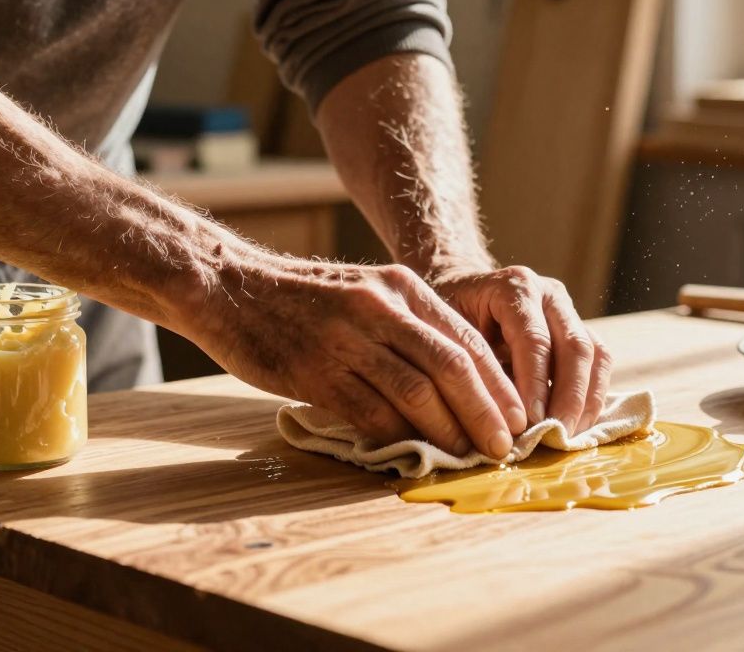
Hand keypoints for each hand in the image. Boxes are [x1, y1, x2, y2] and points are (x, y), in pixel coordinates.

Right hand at [177, 256, 526, 458]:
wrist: (226, 286)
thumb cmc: (300, 298)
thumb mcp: (364, 292)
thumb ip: (406, 327)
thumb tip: (456, 380)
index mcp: (400, 287)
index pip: (465, 340)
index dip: (497, 384)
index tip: (517, 418)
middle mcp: (380, 308)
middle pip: (452, 366)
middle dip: (486, 411)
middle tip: (505, 447)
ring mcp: (346, 339)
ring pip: (416, 391)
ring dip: (449, 430)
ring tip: (468, 457)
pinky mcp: (314, 370)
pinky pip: (369, 411)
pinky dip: (397, 436)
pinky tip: (413, 454)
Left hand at [431, 266, 612, 435]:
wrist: (463, 294)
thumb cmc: (448, 317)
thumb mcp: (446, 333)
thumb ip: (470, 365)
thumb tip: (491, 418)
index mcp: (514, 287)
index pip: (534, 339)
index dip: (536, 383)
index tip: (530, 421)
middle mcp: (549, 294)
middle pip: (575, 346)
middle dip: (569, 396)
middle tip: (556, 435)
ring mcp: (569, 312)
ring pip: (595, 355)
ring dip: (587, 400)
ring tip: (569, 435)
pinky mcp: (580, 331)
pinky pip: (600, 362)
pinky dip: (593, 396)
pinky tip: (577, 424)